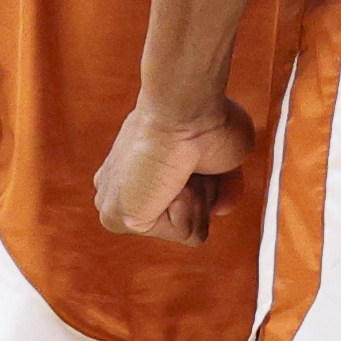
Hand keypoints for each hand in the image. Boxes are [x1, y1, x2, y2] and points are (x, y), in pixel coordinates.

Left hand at [95, 90, 258, 243]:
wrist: (185, 107)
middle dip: (205, 192)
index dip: (208, 183)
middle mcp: (122, 190)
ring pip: (188, 228)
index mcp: (137, 174)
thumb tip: (218, 210)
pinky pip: (185, 233)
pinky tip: (172, 179)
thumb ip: (221, 187)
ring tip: (182, 166)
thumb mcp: (222, 156)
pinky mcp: (121, 218)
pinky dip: (192, 206)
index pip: (183, 204)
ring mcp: (118, 205)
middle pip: (187, 219)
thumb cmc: (207, 117)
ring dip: (200, 197)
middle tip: (191, 160)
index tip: (196, 151)